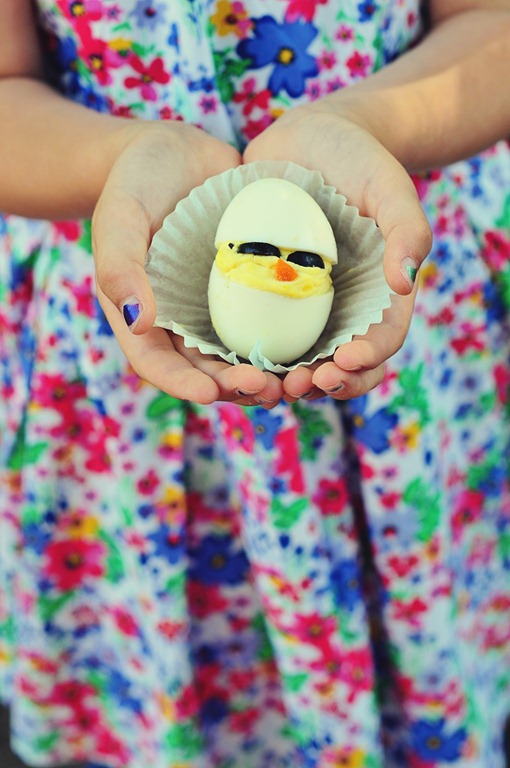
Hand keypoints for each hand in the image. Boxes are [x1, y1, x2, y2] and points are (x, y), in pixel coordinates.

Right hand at [92, 121, 283, 404]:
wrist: (178, 151)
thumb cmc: (136, 179)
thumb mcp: (120, 215)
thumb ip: (120, 265)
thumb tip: (136, 322)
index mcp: (142, 315)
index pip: (157, 363)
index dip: (183, 383)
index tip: (211, 393)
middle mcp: (181, 321)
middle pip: (206, 370)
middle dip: (235, 388)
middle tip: (268, 389)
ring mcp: (217, 309)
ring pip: (241, 355)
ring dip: (268, 375)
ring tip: (298, 381)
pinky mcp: (248, 291)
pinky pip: (268, 322)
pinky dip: (289, 340)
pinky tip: (318, 346)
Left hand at [243, 105, 431, 400]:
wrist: (308, 140)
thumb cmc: (357, 159)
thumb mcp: (388, 186)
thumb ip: (407, 229)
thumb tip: (405, 283)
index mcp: (379, 298)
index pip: (379, 340)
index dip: (366, 360)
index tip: (344, 360)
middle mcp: (342, 311)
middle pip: (338, 365)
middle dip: (322, 384)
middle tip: (299, 385)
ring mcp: (302, 308)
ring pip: (296, 360)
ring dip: (281, 381)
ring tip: (262, 384)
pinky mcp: (265, 297)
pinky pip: (257, 332)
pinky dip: (246, 354)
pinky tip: (228, 360)